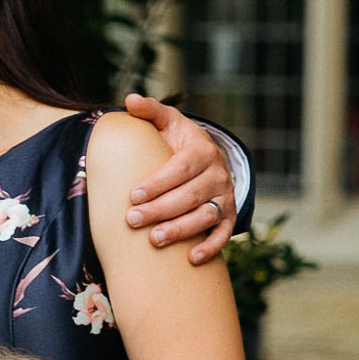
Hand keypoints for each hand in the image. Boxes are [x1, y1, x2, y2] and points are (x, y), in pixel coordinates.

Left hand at [120, 95, 234, 264]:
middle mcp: (218, 174)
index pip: (180, 167)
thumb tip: (130, 100)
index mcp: (202, 150)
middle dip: (161, 209)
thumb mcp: (167, 122)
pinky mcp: (228, 215)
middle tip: (132, 220)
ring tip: (155, 240)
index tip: (133, 195)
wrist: (207, 159)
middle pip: (190, 195)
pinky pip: (223, 234)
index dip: (158, 182)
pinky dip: (211, 247)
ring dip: (181, 230)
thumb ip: (150, 111)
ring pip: (205, 216)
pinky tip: (192, 259)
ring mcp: (225, 196)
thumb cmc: (178, 141)